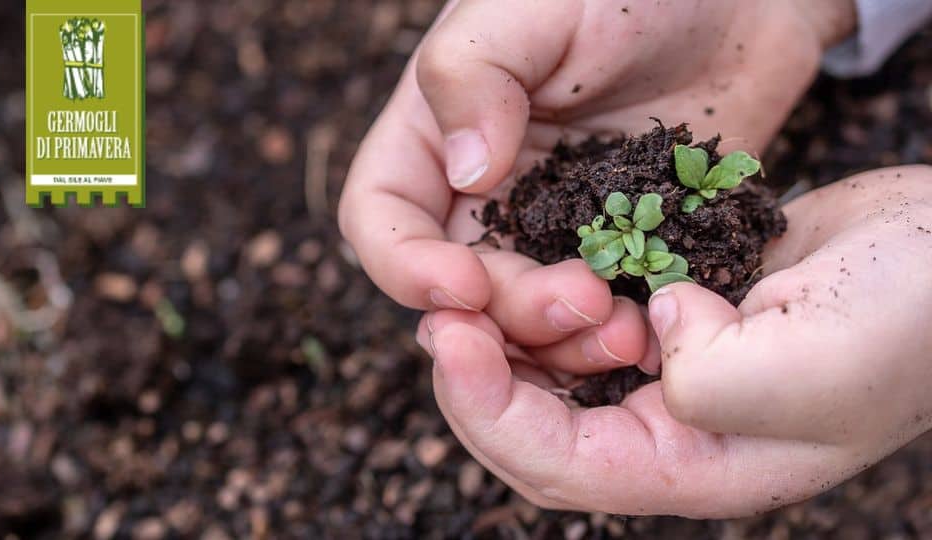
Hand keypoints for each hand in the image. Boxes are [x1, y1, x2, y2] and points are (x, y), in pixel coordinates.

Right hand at [339, 0, 854, 353]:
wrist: (739, 0)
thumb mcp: (534, 6)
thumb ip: (474, 74)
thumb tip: (466, 174)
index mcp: (438, 135)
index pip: (381, 218)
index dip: (405, 266)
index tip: (463, 287)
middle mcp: (487, 193)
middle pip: (461, 287)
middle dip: (507, 312)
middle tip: (580, 301)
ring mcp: (555, 228)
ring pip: (528, 318)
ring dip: (563, 341)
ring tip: (625, 330)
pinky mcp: (620, 250)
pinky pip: (602, 312)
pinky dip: (618, 334)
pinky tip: (656, 328)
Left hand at [416, 166, 931, 516]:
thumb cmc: (907, 321)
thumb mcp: (810, 367)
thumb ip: (710, 377)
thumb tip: (652, 331)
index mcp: (698, 466)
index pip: (559, 465)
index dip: (489, 410)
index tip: (449, 340)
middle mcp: (673, 429)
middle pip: (538, 427)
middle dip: (478, 378)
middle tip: (439, 314)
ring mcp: (671, 371)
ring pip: (555, 373)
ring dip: (510, 336)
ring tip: (472, 288)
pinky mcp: (675, 315)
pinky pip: (589, 320)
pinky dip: (551, 299)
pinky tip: (530, 267)